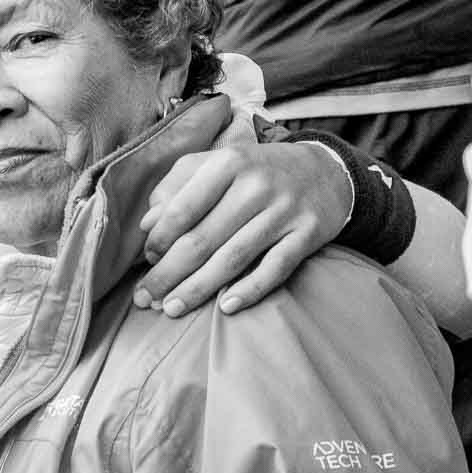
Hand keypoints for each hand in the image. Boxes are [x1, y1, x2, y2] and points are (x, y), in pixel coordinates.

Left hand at [136, 140, 349, 316]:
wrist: (325, 170)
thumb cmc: (255, 170)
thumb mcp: (215, 163)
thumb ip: (176, 186)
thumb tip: (147, 225)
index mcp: (227, 163)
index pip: (182, 209)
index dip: (159, 240)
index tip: (147, 260)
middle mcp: (255, 186)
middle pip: (202, 240)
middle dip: (168, 274)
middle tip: (146, 298)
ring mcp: (284, 211)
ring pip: (233, 258)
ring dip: (198, 288)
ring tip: (172, 309)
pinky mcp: (308, 234)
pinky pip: (275, 268)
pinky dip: (250, 290)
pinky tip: (225, 307)